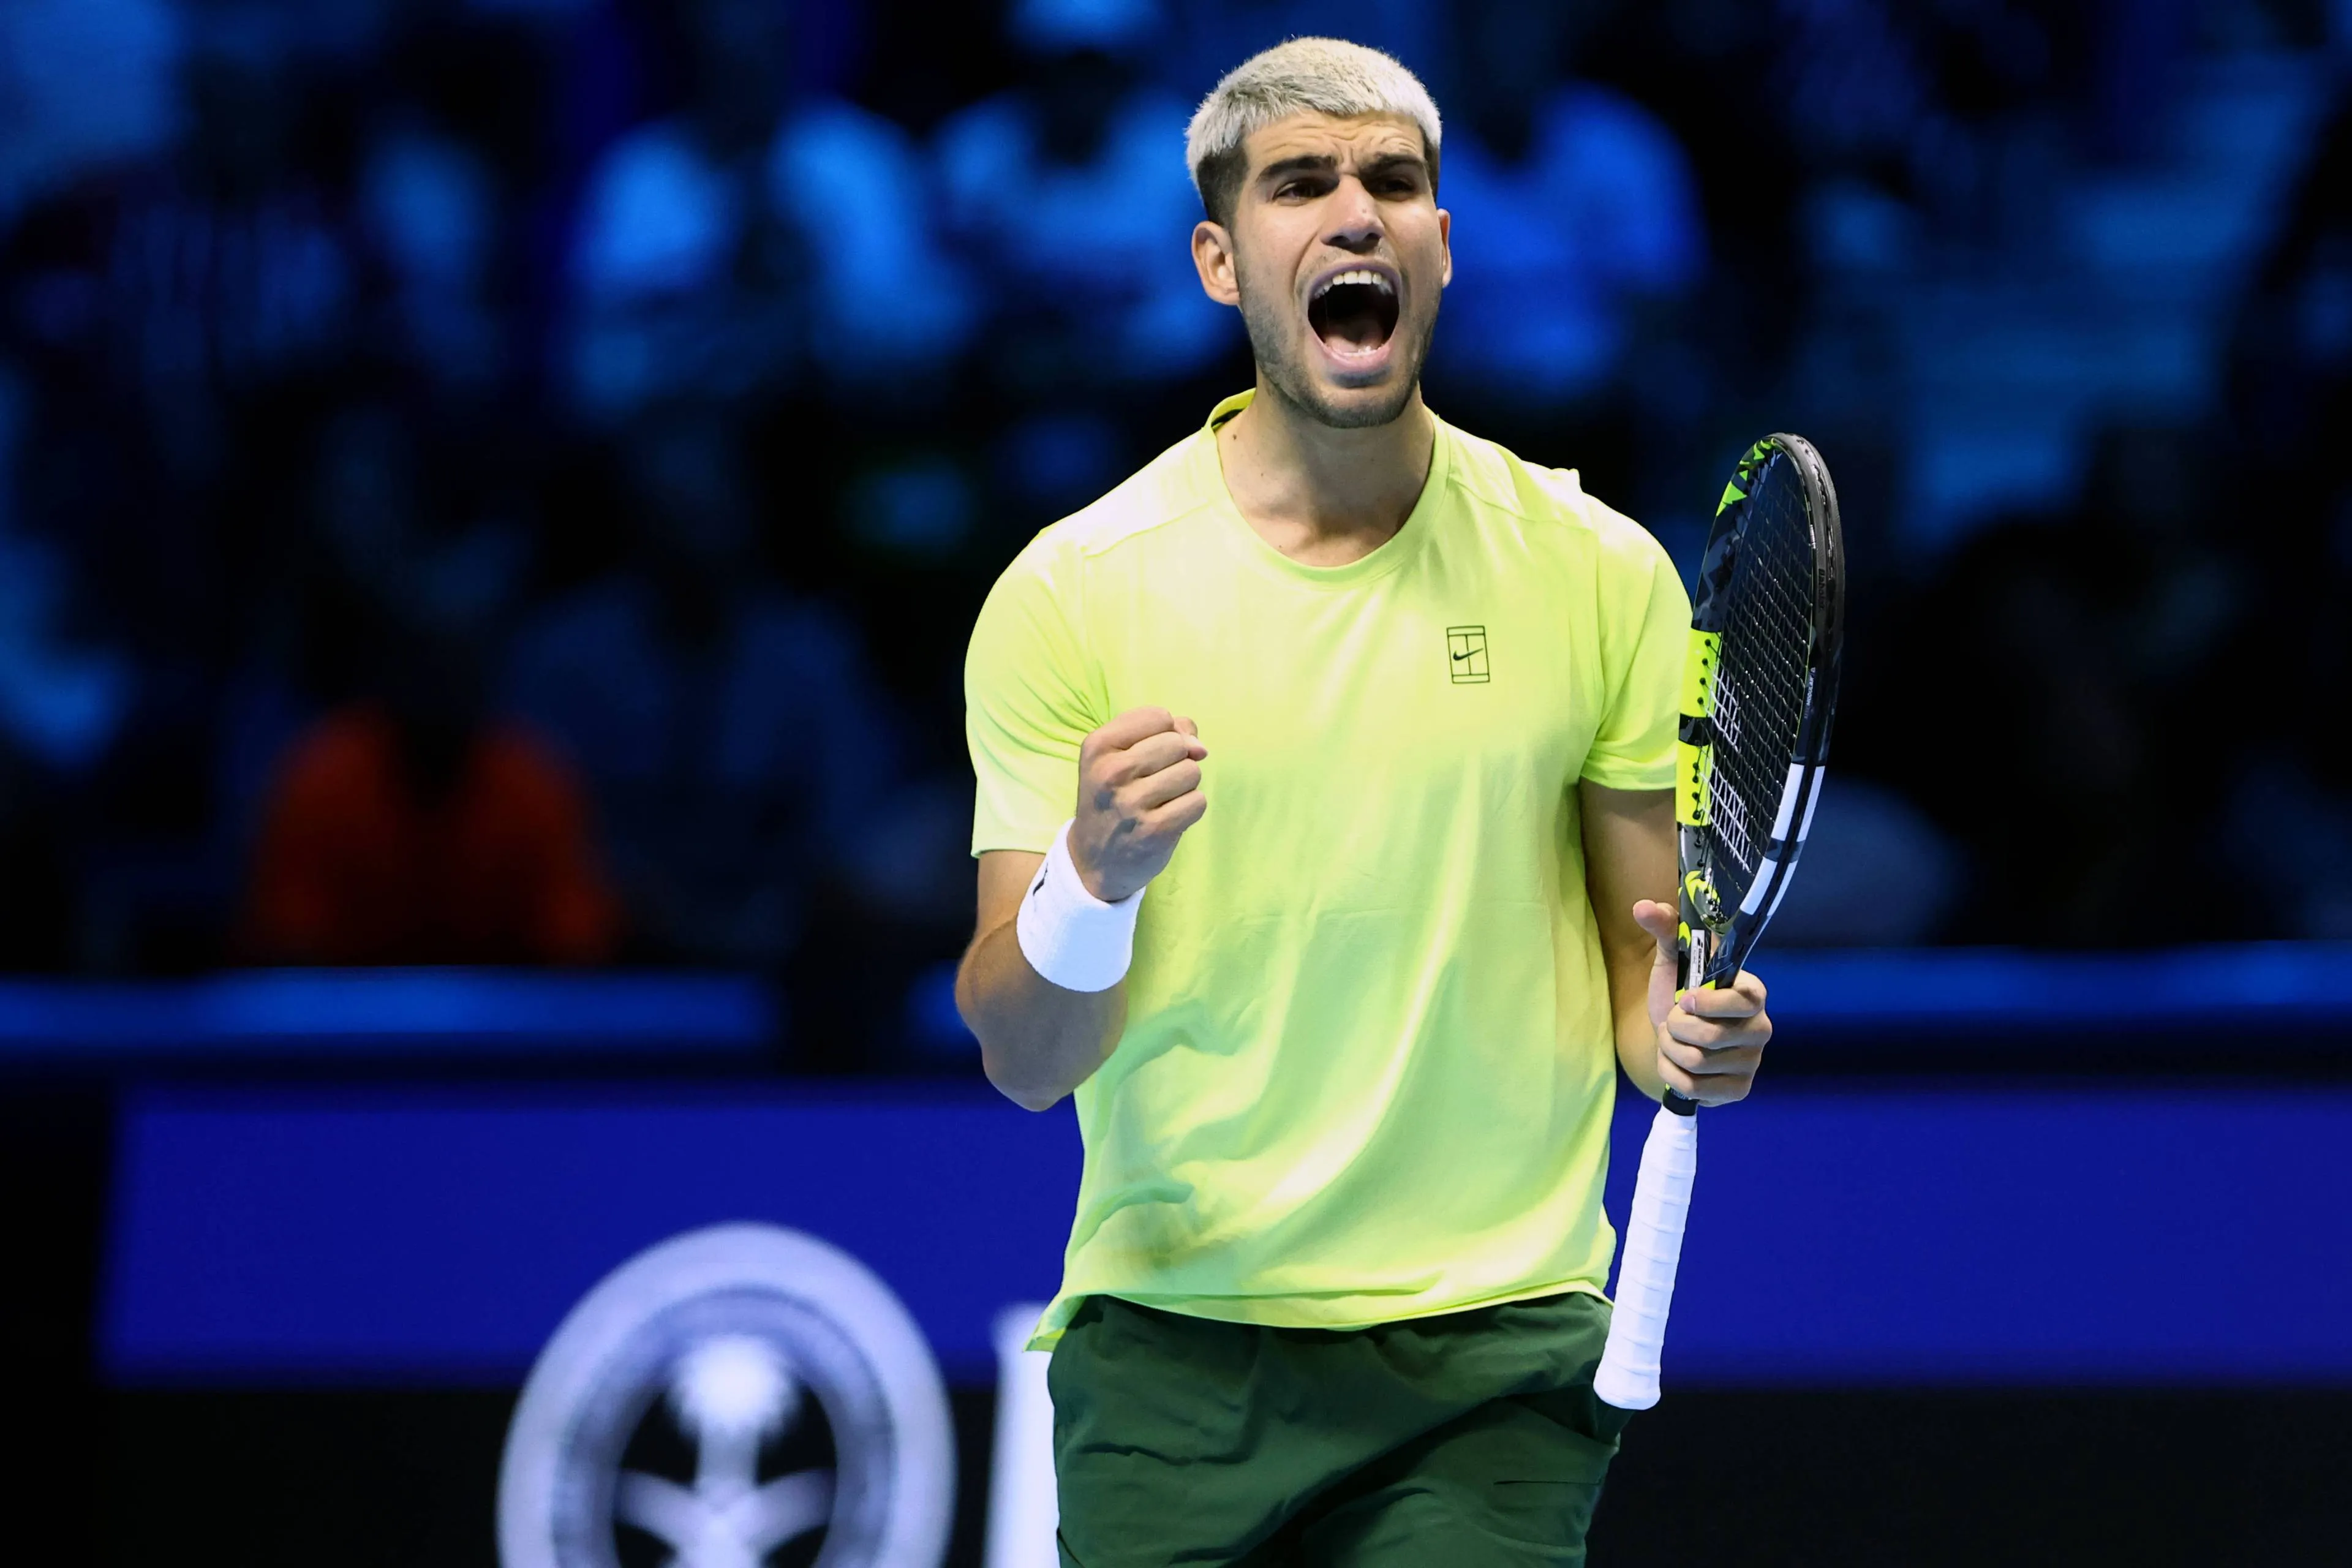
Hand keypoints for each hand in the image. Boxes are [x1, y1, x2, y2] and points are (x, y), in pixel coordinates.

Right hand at [1071, 707, 1208, 901]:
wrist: (1093, 860)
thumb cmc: (1111, 798)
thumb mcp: (1118, 756)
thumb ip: (1161, 733)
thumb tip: (1198, 746)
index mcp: (1098, 746)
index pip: (1158, 717)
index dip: (1165, 733)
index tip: (1149, 754)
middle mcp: (1111, 772)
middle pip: (1178, 744)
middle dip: (1177, 760)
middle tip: (1154, 782)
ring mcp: (1132, 803)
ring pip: (1191, 771)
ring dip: (1185, 785)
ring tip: (1161, 800)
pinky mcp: (1154, 830)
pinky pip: (1198, 802)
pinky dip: (1190, 808)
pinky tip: (1169, 817)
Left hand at [1630, 899, 1771, 1105]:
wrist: (1670, 1037)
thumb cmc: (1678, 993)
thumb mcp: (1670, 960)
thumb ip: (1664, 930)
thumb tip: (1642, 906)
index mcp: (1752, 992)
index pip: (1741, 1001)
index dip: (1706, 1003)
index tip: (1685, 998)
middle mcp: (1761, 1027)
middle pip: (1709, 1038)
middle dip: (1674, 1029)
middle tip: (1672, 1021)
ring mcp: (1753, 1062)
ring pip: (1696, 1064)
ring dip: (1669, 1051)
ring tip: (1673, 1040)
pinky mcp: (1739, 1090)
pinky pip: (1694, 1089)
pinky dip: (1672, 1076)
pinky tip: (1676, 1064)